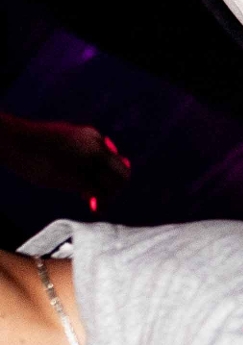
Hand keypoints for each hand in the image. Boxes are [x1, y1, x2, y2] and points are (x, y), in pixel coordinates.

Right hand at [0, 112, 129, 206]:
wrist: (18, 140)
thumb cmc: (33, 144)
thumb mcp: (61, 141)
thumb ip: (76, 153)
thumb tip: (80, 170)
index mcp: (93, 136)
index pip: (114, 157)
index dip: (109, 173)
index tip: (97, 182)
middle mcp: (97, 148)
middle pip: (122, 172)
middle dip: (115, 187)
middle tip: (101, 196)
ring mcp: (90, 162)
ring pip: (115, 184)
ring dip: (109, 196)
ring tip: (95, 203)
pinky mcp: (79, 176)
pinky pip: (101, 194)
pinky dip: (101, 204)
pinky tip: (95, 209)